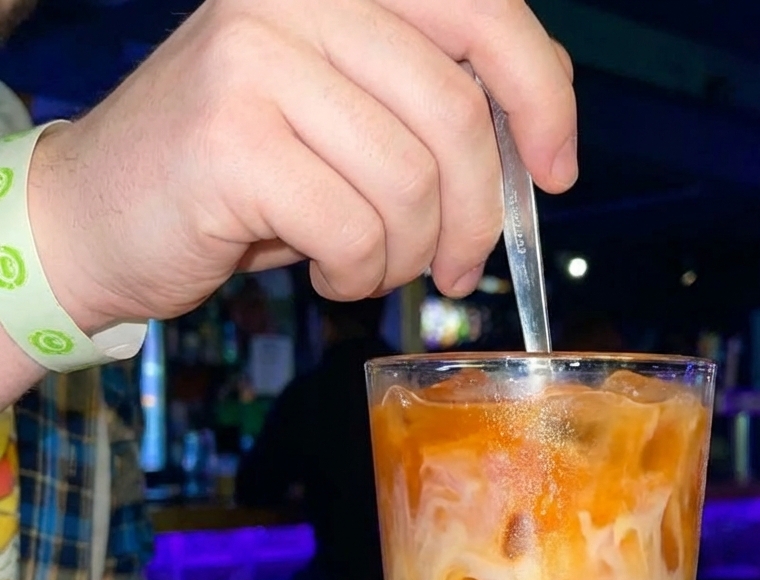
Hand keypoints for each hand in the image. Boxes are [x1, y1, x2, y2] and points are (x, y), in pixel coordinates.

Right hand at [26, 0, 575, 333]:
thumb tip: (541, 131)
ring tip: (368, 267)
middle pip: (455, 115)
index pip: (482, 7)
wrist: (105, 215)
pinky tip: (326, 272)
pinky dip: (358, 276)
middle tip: (456, 270)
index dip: (542, 96)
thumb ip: (432, 101)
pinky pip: (356, 232)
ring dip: (406, 256)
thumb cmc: (246, 175)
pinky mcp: (231, 138)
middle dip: (477, 218)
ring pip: (410, 185)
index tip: (557, 172)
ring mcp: (256, 58)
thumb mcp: (350, 117)